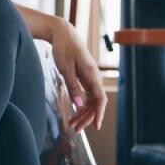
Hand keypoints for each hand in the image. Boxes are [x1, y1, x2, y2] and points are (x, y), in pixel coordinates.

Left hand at [48, 18, 107, 132]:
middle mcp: (94, 77)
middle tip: (75, 130)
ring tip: (72, 125)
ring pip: (91, 101)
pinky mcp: (85, 78)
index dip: (99, 114)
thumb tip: (78, 106)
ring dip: (83, 113)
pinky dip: (81, 105)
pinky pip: (87, 95)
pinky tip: (74, 113)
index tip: (95, 127)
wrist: (63, 34)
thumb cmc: (63, 49)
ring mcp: (91, 78)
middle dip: (86, 118)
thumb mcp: (65, 69)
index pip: (100, 99)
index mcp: (92, 75)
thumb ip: (72, 87)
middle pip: (95, 103)